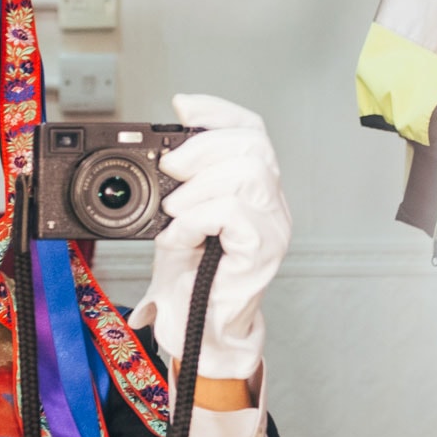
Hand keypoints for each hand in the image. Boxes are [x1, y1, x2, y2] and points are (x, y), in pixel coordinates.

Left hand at [129, 94, 291, 383]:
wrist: (197, 330)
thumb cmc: (190, 277)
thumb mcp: (177, 216)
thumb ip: (178, 184)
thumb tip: (163, 149)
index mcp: (254, 186)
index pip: (251, 130)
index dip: (218, 110)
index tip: (182, 105)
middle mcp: (272, 202)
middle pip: (254, 144)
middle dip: (204, 146)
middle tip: (170, 169)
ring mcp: (273, 226)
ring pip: (250, 173)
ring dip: (199, 186)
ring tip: (173, 212)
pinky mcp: (264, 251)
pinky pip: (234, 213)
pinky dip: (196, 219)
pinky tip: (179, 237)